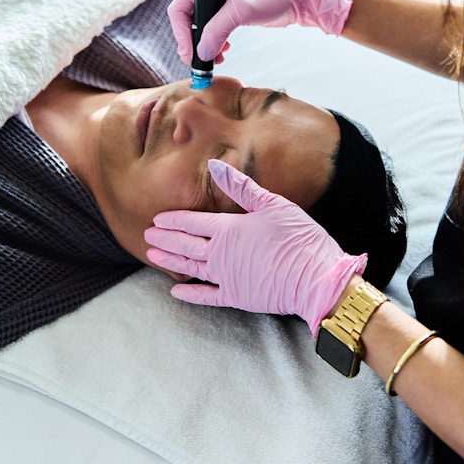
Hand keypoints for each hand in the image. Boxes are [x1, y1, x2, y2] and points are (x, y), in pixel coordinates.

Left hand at [144, 159, 365, 334]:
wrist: (317, 279)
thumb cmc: (299, 238)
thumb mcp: (273, 204)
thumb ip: (241, 187)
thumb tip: (214, 165)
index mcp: (229, 229)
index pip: (192, 222)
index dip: (173, 220)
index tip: (156, 219)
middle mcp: (221, 254)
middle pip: (185, 245)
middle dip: (165, 239)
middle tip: (147, 236)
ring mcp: (227, 278)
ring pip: (190, 268)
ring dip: (170, 261)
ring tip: (152, 256)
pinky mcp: (237, 297)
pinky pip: (206, 296)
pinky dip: (190, 293)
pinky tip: (175, 291)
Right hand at [167, 0, 353, 65]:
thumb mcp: (239, 12)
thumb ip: (217, 31)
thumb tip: (202, 52)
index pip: (179, 10)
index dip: (181, 33)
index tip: (189, 52)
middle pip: (187, 21)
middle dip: (193, 43)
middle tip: (198, 62)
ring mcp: (219, 4)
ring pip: (201, 29)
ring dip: (205, 46)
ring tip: (214, 59)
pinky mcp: (230, 14)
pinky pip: (214, 32)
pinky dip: (215, 44)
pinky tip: (223, 52)